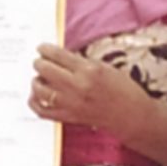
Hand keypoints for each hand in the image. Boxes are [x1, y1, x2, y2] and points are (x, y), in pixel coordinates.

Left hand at [31, 45, 148, 132]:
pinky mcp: (69, 117)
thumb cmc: (123, 90)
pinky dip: (34, 102)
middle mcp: (77, 86)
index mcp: (89, 70)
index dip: (45, 50)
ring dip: (36, 81)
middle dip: (39, 63)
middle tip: (38, 62)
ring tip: (38, 78)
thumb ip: (82, 62)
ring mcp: (71, 103)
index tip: (41, 48)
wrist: (131, 115)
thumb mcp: (105, 68)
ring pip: (40, 90)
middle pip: (45, 70)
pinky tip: (35, 96)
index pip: (58, 55)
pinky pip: (43, 111)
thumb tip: (60, 57)